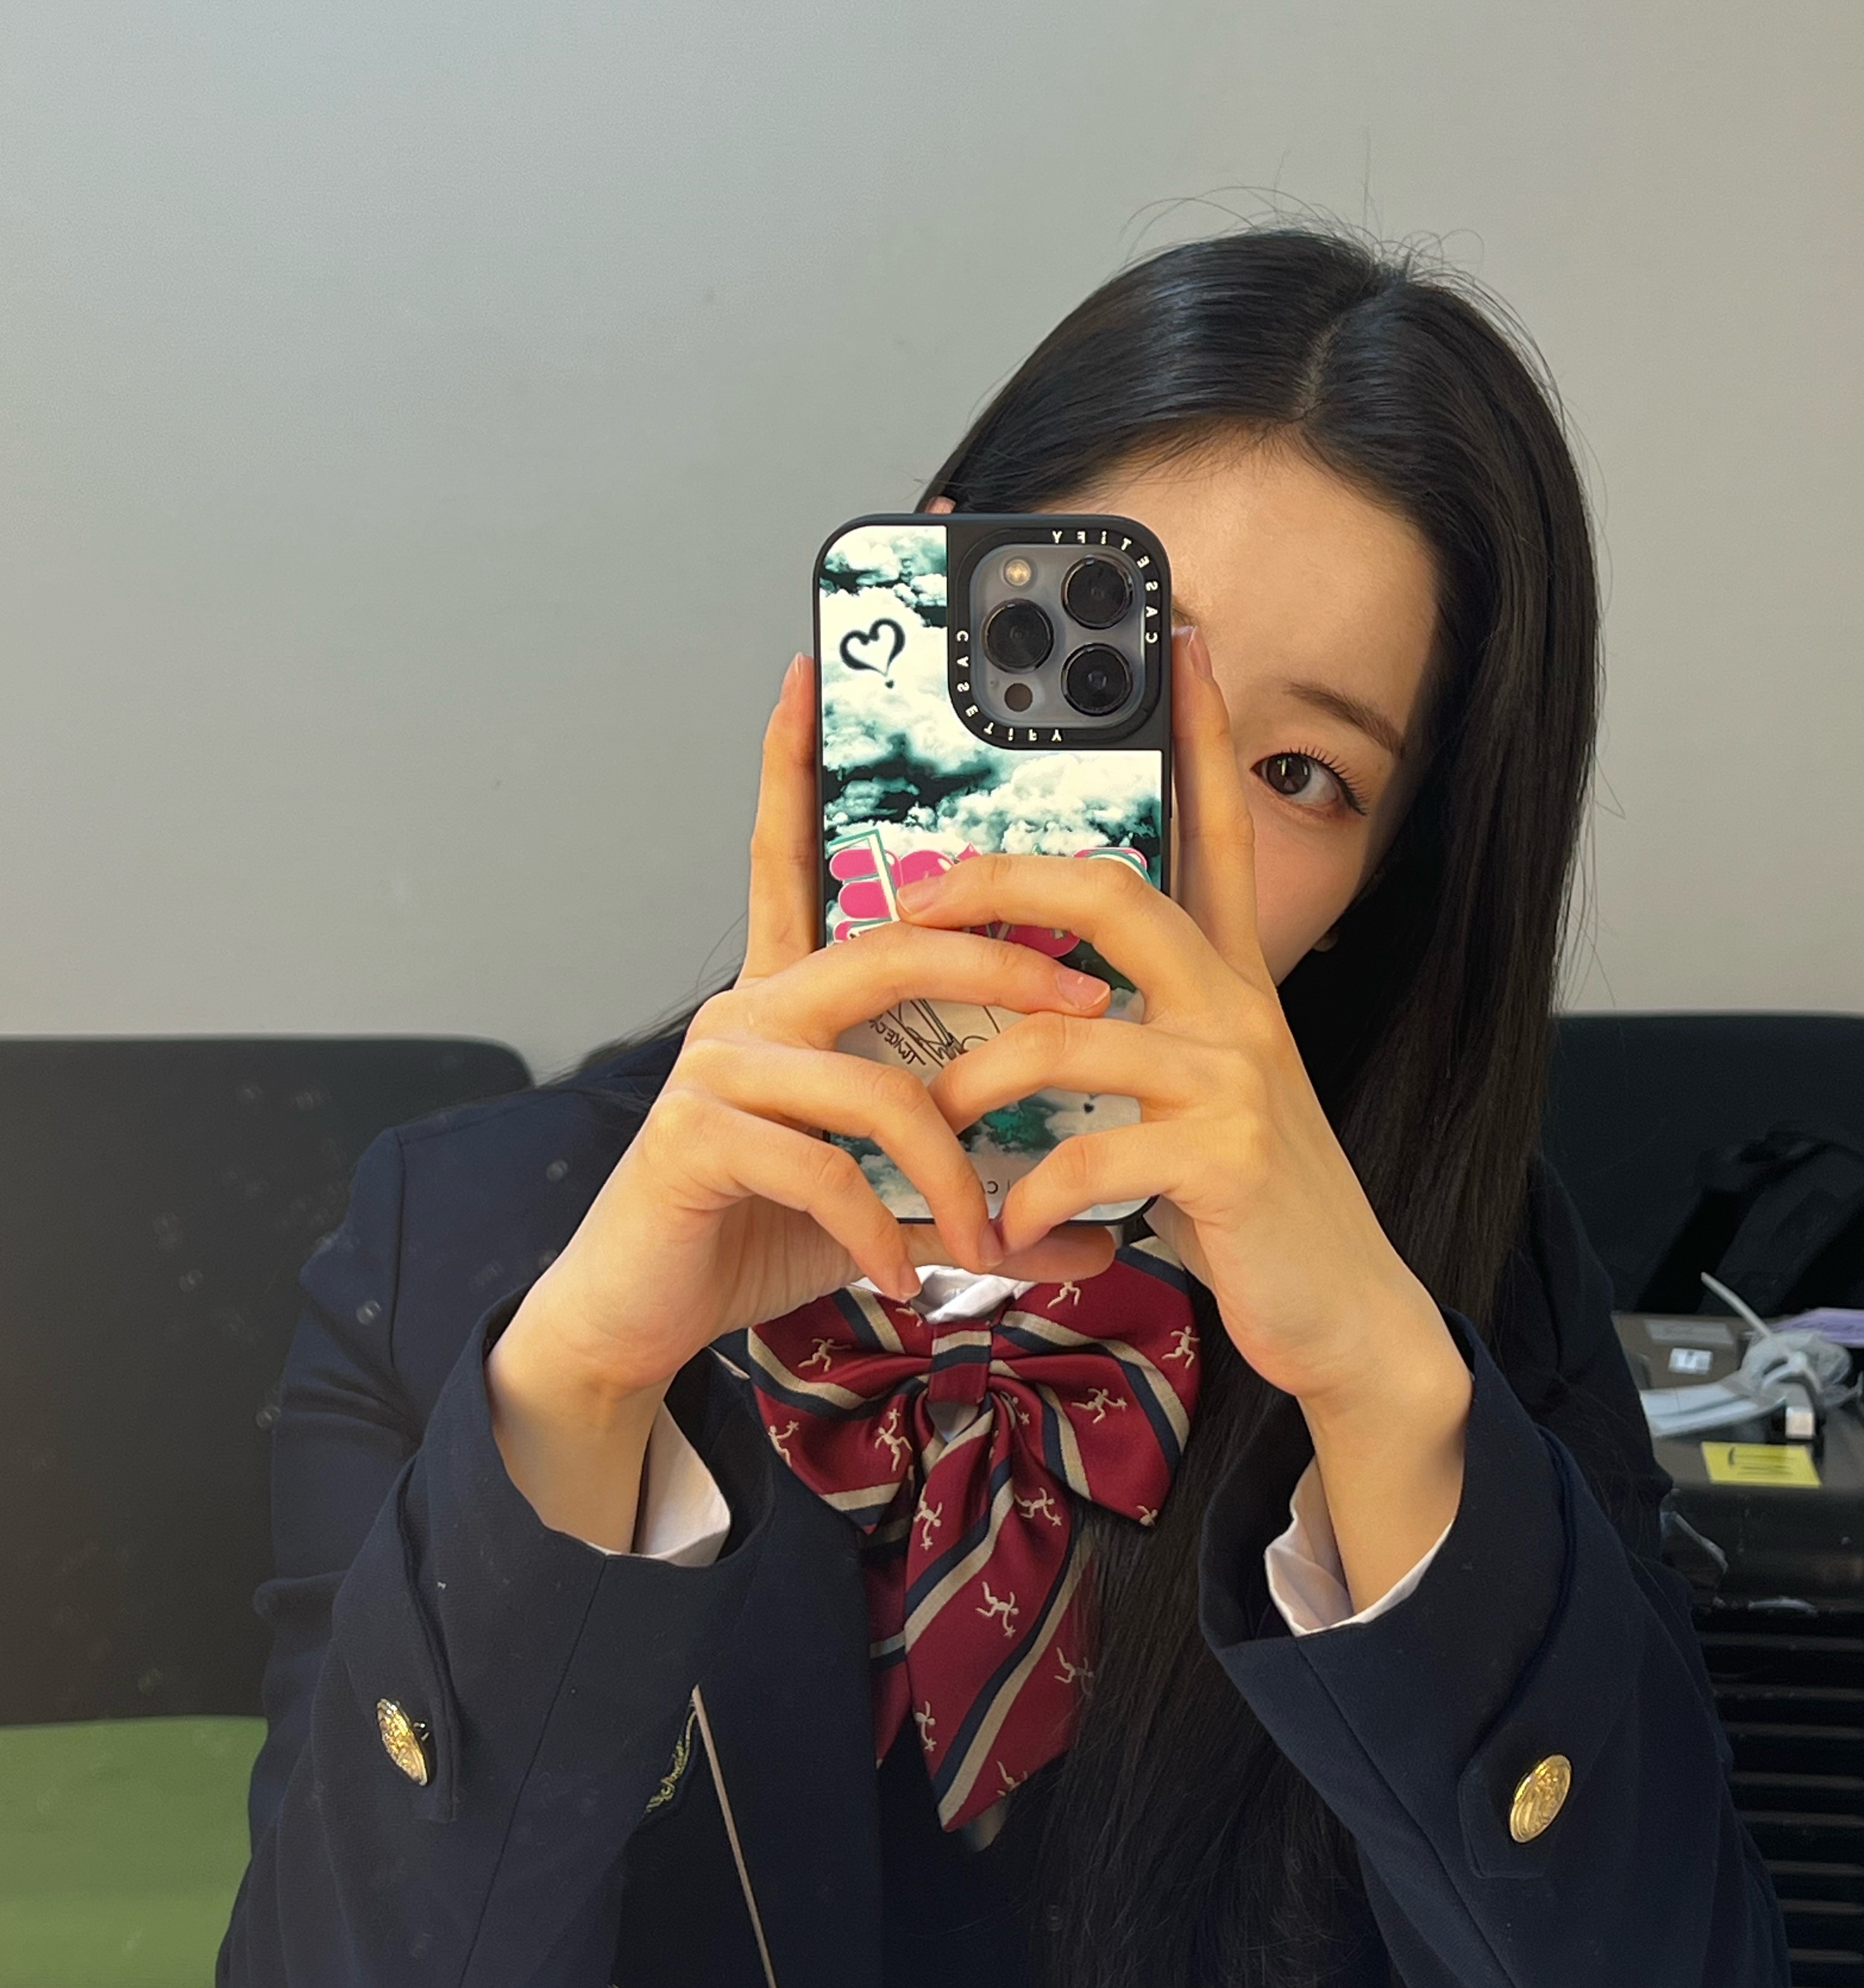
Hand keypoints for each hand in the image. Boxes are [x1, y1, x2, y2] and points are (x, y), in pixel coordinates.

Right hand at [486, 655, 1115, 1547]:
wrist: (640, 1313)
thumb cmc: (755, 1233)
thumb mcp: (885, 1209)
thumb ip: (982, 1202)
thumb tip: (1100, 1233)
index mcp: (785, 1003)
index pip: (786, 858)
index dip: (792, 766)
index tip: (809, 674)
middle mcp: (746, 1013)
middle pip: (888, 949)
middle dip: (999, 966)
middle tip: (1084, 1006)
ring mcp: (718, 1070)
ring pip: (876, 1083)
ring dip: (952, 1171)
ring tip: (987, 1241)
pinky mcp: (698, 1137)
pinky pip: (827, 1168)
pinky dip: (882, 1231)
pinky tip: (902, 1279)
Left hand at [898, 628, 1472, 1606]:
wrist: (1344, 1313)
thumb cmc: (1253, 1207)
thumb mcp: (1202, 1100)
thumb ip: (1138, 1041)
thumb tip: (1039, 1012)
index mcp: (1232, 984)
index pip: (1217, 832)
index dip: (1201, 735)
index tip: (1181, 641)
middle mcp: (1238, 1009)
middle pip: (1109, 894)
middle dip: (998, 886)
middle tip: (918, 901)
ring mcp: (1236, 1078)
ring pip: (1063, 1034)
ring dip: (973, 1082)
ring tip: (936, 1127)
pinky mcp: (1225, 1157)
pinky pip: (1083, 1152)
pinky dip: (1023, 1197)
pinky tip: (1008, 1233)